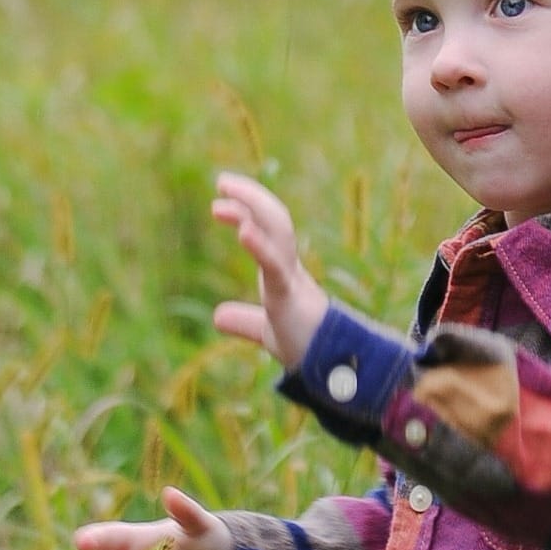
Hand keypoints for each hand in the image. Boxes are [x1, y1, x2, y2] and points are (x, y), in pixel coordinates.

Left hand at [211, 172, 329, 369]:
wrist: (332, 369)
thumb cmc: (305, 346)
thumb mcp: (267, 331)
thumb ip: (246, 321)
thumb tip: (218, 317)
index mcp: (284, 271)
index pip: (267, 229)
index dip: (245, 211)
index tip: (219, 203)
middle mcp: (290, 266)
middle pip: (274, 219)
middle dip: (250, 196)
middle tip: (222, 180)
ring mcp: (292, 278)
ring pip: (278, 231)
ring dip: (252, 207)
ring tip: (224, 193)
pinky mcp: (290, 295)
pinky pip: (275, 265)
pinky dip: (260, 246)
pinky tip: (243, 230)